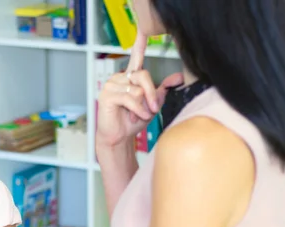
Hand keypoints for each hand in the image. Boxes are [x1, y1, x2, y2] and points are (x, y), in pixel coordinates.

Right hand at [96, 32, 183, 146]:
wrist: (118, 137)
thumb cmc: (132, 121)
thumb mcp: (151, 105)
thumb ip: (162, 91)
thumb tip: (178, 78)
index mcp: (129, 77)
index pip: (135, 57)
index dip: (139, 43)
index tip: (143, 30)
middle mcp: (119, 78)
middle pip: (143, 75)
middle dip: (152, 94)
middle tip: (154, 109)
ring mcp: (111, 85)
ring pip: (138, 89)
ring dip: (143, 106)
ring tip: (139, 115)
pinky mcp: (107, 95)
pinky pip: (130, 98)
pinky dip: (137, 109)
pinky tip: (134, 116)